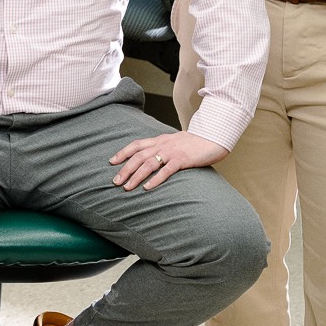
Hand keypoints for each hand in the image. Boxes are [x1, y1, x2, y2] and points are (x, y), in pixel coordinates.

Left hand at [109, 132, 228, 191]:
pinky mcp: (182, 160)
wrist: (213, 137)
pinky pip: (166, 170)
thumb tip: (152, 158)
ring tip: (127, 187)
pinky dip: (155, 179)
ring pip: (148, 164)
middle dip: (125, 169)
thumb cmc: (194, 143)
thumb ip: (163, 148)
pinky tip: (147, 188)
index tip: (111, 162)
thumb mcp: (174, 142)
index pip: (136, 145)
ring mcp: (171, 152)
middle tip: (115, 181)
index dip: (123, 153)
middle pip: (138, 157)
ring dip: (135, 176)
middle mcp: (162, 145)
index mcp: (159, 140)